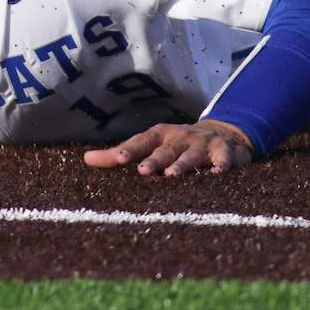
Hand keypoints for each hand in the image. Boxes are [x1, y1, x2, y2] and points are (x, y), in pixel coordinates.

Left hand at [83, 119, 253, 175]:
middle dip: (154, 160)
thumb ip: (117, 154)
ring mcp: (203, 143)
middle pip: (165, 149)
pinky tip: (217, 173)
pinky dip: (221, 164)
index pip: (142, 141)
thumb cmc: (174, 144)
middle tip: (142, 170)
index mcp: (159, 135)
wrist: (220, 133)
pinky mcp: (224, 152)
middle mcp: (180, 137)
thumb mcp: (148, 145)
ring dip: (183, 164)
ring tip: (172, 175)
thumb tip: (85, 160)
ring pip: (192, 155)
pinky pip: (224, 158)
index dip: (131, 149)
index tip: (118, 159)